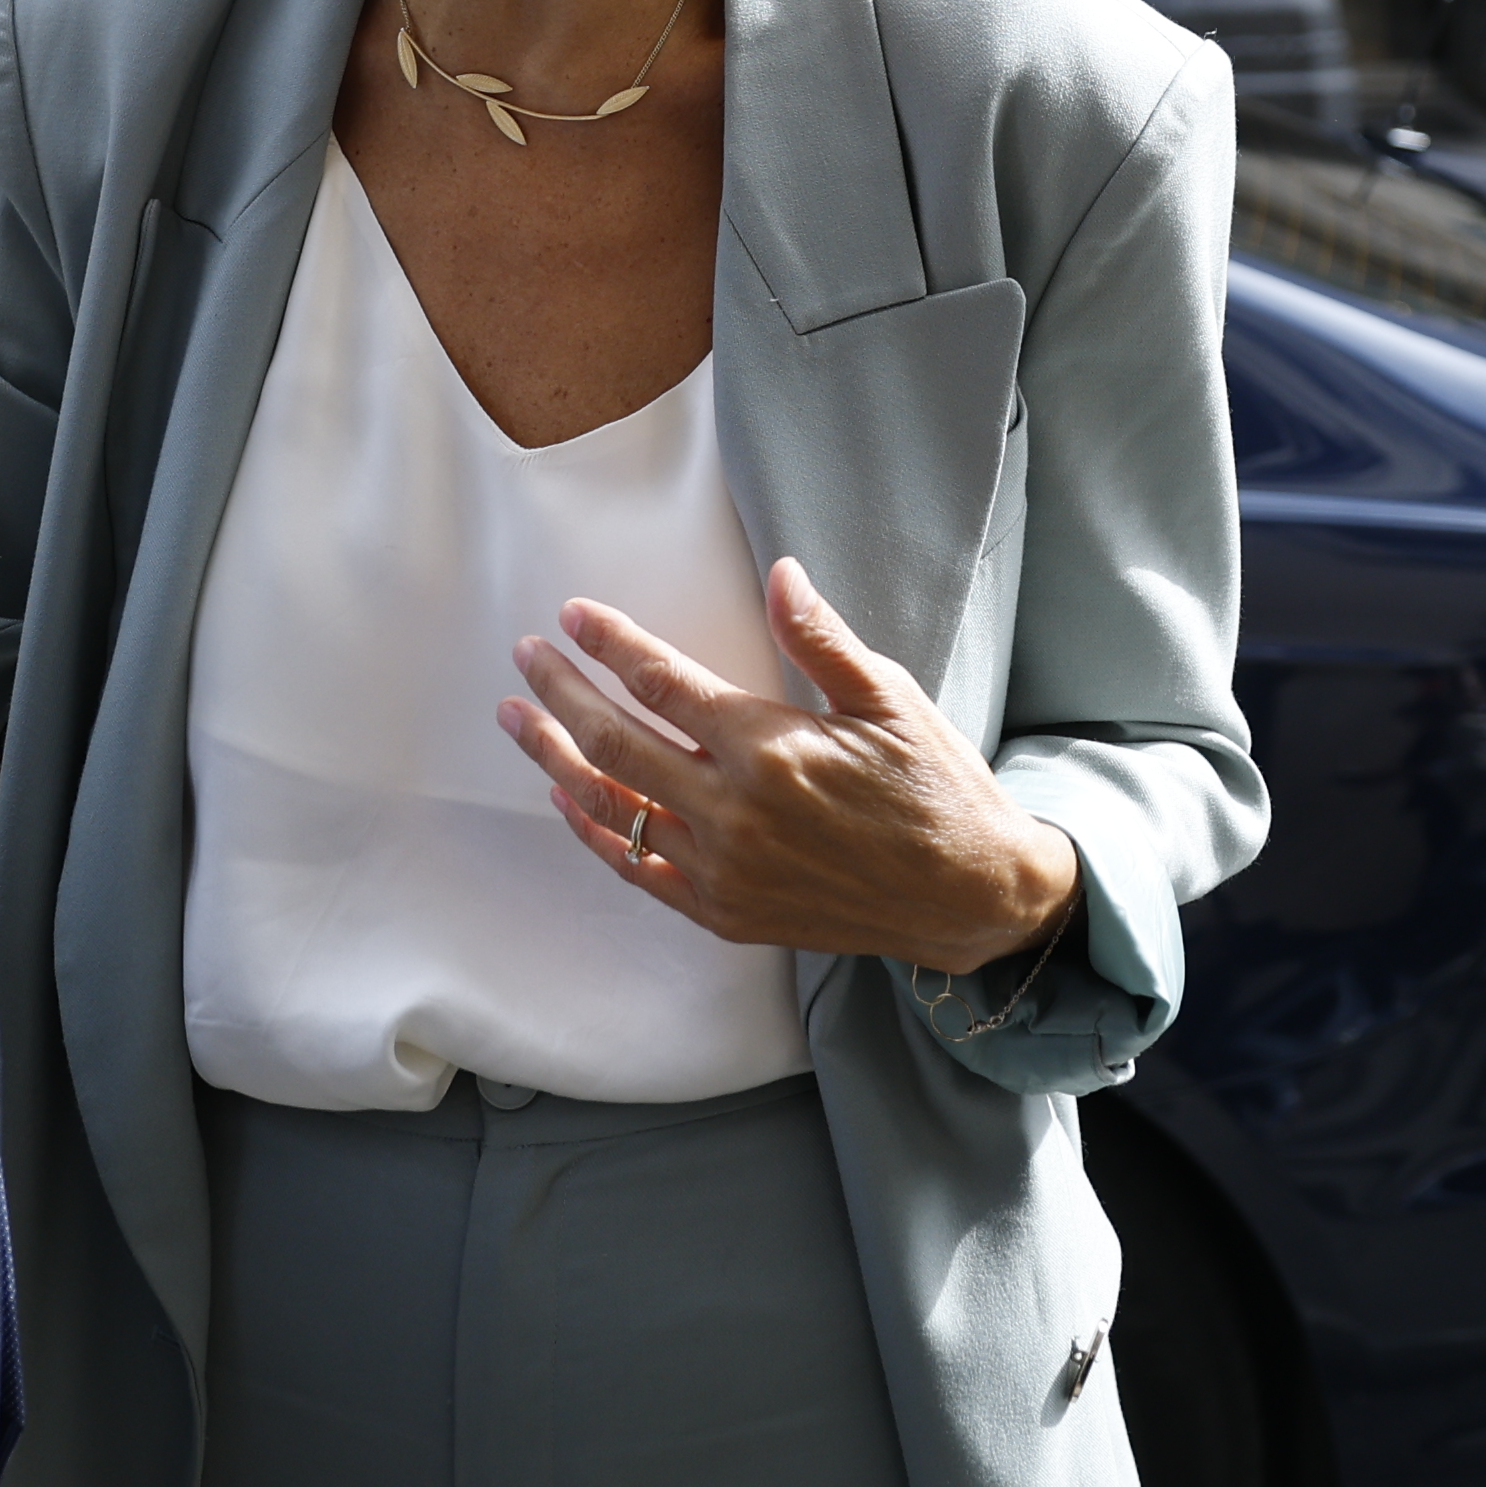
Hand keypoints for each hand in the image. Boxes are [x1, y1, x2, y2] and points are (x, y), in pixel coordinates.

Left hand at [501, 557, 1081, 978]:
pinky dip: (594, 834)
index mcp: (770, 747)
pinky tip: (565, 800)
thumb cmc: (935, 788)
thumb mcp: (890, 700)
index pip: (663, 683)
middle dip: (561, 691)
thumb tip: (780, 574)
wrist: (967, 896)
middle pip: (616, 741)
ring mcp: (724, 869)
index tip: (573, 616)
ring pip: (612, 808)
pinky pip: (638, 871)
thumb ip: (822, 640)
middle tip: (526, 655)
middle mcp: (734, 811)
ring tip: (518, 720)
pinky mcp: (726, 912)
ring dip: (554, 759)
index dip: (611, 643)